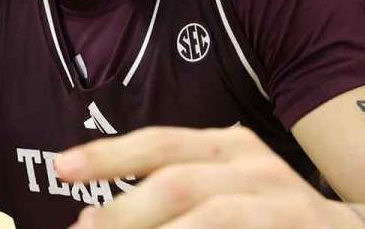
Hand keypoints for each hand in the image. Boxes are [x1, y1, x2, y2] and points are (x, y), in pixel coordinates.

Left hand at [55, 126, 350, 228]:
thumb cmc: (275, 218)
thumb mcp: (227, 192)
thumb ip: (172, 195)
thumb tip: (93, 220)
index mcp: (230, 148)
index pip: (161, 143)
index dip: (109, 155)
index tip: (62, 169)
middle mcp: (256, 166)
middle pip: (176, 183)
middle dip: (123, 212)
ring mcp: (282, 201)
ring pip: (207, 214)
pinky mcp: (302, 228)